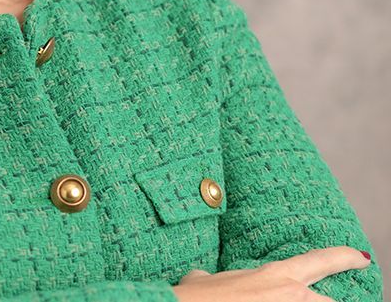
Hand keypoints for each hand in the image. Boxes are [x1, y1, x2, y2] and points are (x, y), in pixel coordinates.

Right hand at [171, 246, 370, 300]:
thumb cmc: (193, 298)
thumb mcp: (206, 278)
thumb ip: (220, 278)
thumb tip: (207, 280)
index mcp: (275, 276)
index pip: (319, 260)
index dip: (343, 258)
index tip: (361, 258)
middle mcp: (290, 297)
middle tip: (333, 300)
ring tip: (284, 301)